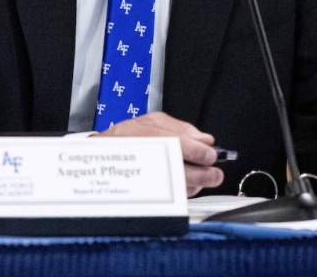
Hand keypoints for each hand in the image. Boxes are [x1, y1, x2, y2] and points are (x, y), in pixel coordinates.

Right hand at [94, 112, 222, 196]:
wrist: (101, 154)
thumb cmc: (127, 137)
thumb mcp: (155, 121)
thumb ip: (182, 128)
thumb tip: (205, 139)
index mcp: (153, 136)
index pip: (182, 145)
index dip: (200, 152)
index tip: (210, 154)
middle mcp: (150, 158)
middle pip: (184, 171)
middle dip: (205, 175)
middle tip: (215, 174)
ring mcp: (150, 177)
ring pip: (180, 187)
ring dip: (196, 184)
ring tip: (202, 179)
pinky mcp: (149, 192)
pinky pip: (172, 195)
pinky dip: (183, 191)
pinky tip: (186, 184)